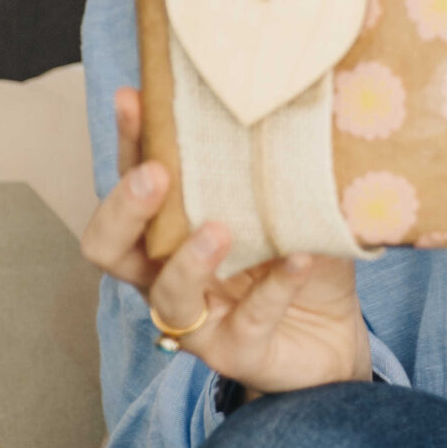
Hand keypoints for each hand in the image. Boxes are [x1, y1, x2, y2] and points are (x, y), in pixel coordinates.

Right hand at [79, 88, 371, 395]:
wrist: (336, 334)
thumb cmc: (302, 258)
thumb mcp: (291, 204)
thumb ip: (277, 166)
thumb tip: (291, 94)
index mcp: (173, 230)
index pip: (136, 182)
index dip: (128, 143)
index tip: (132, 98)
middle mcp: (168, 275)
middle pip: (110, 248)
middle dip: (126, 208)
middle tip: (155, 175)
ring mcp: (199, 320)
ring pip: (167, 295)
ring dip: (189, 261)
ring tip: (219, 229)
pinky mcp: (237, 353)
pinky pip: (248, 321)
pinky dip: (275, 288)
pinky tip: (300, 259)